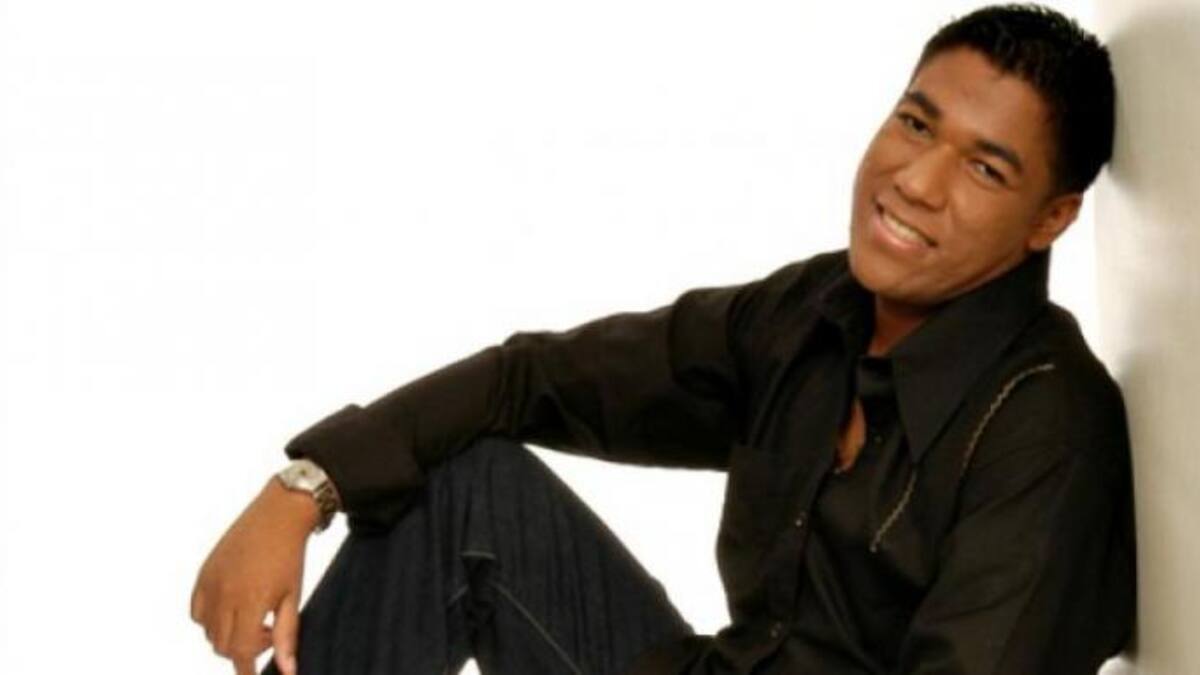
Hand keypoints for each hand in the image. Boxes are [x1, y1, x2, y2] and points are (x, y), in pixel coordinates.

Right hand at [190, 477, 320, 674]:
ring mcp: (210, 583)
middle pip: (221, 646)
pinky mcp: (203, 573)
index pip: (238, 652)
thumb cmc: (290, 555)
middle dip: (243, 649)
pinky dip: (209, 620)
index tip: (254, 674)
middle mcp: (224, 595)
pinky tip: (232, 608)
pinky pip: (196, 611)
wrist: (279, 513)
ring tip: (253, 617)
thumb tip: (288, 671)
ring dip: (226, 635)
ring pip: (207, 631)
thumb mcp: (293, 597)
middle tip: (267, 631)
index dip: (246, 669)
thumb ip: (287, 636)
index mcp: (250, 602)